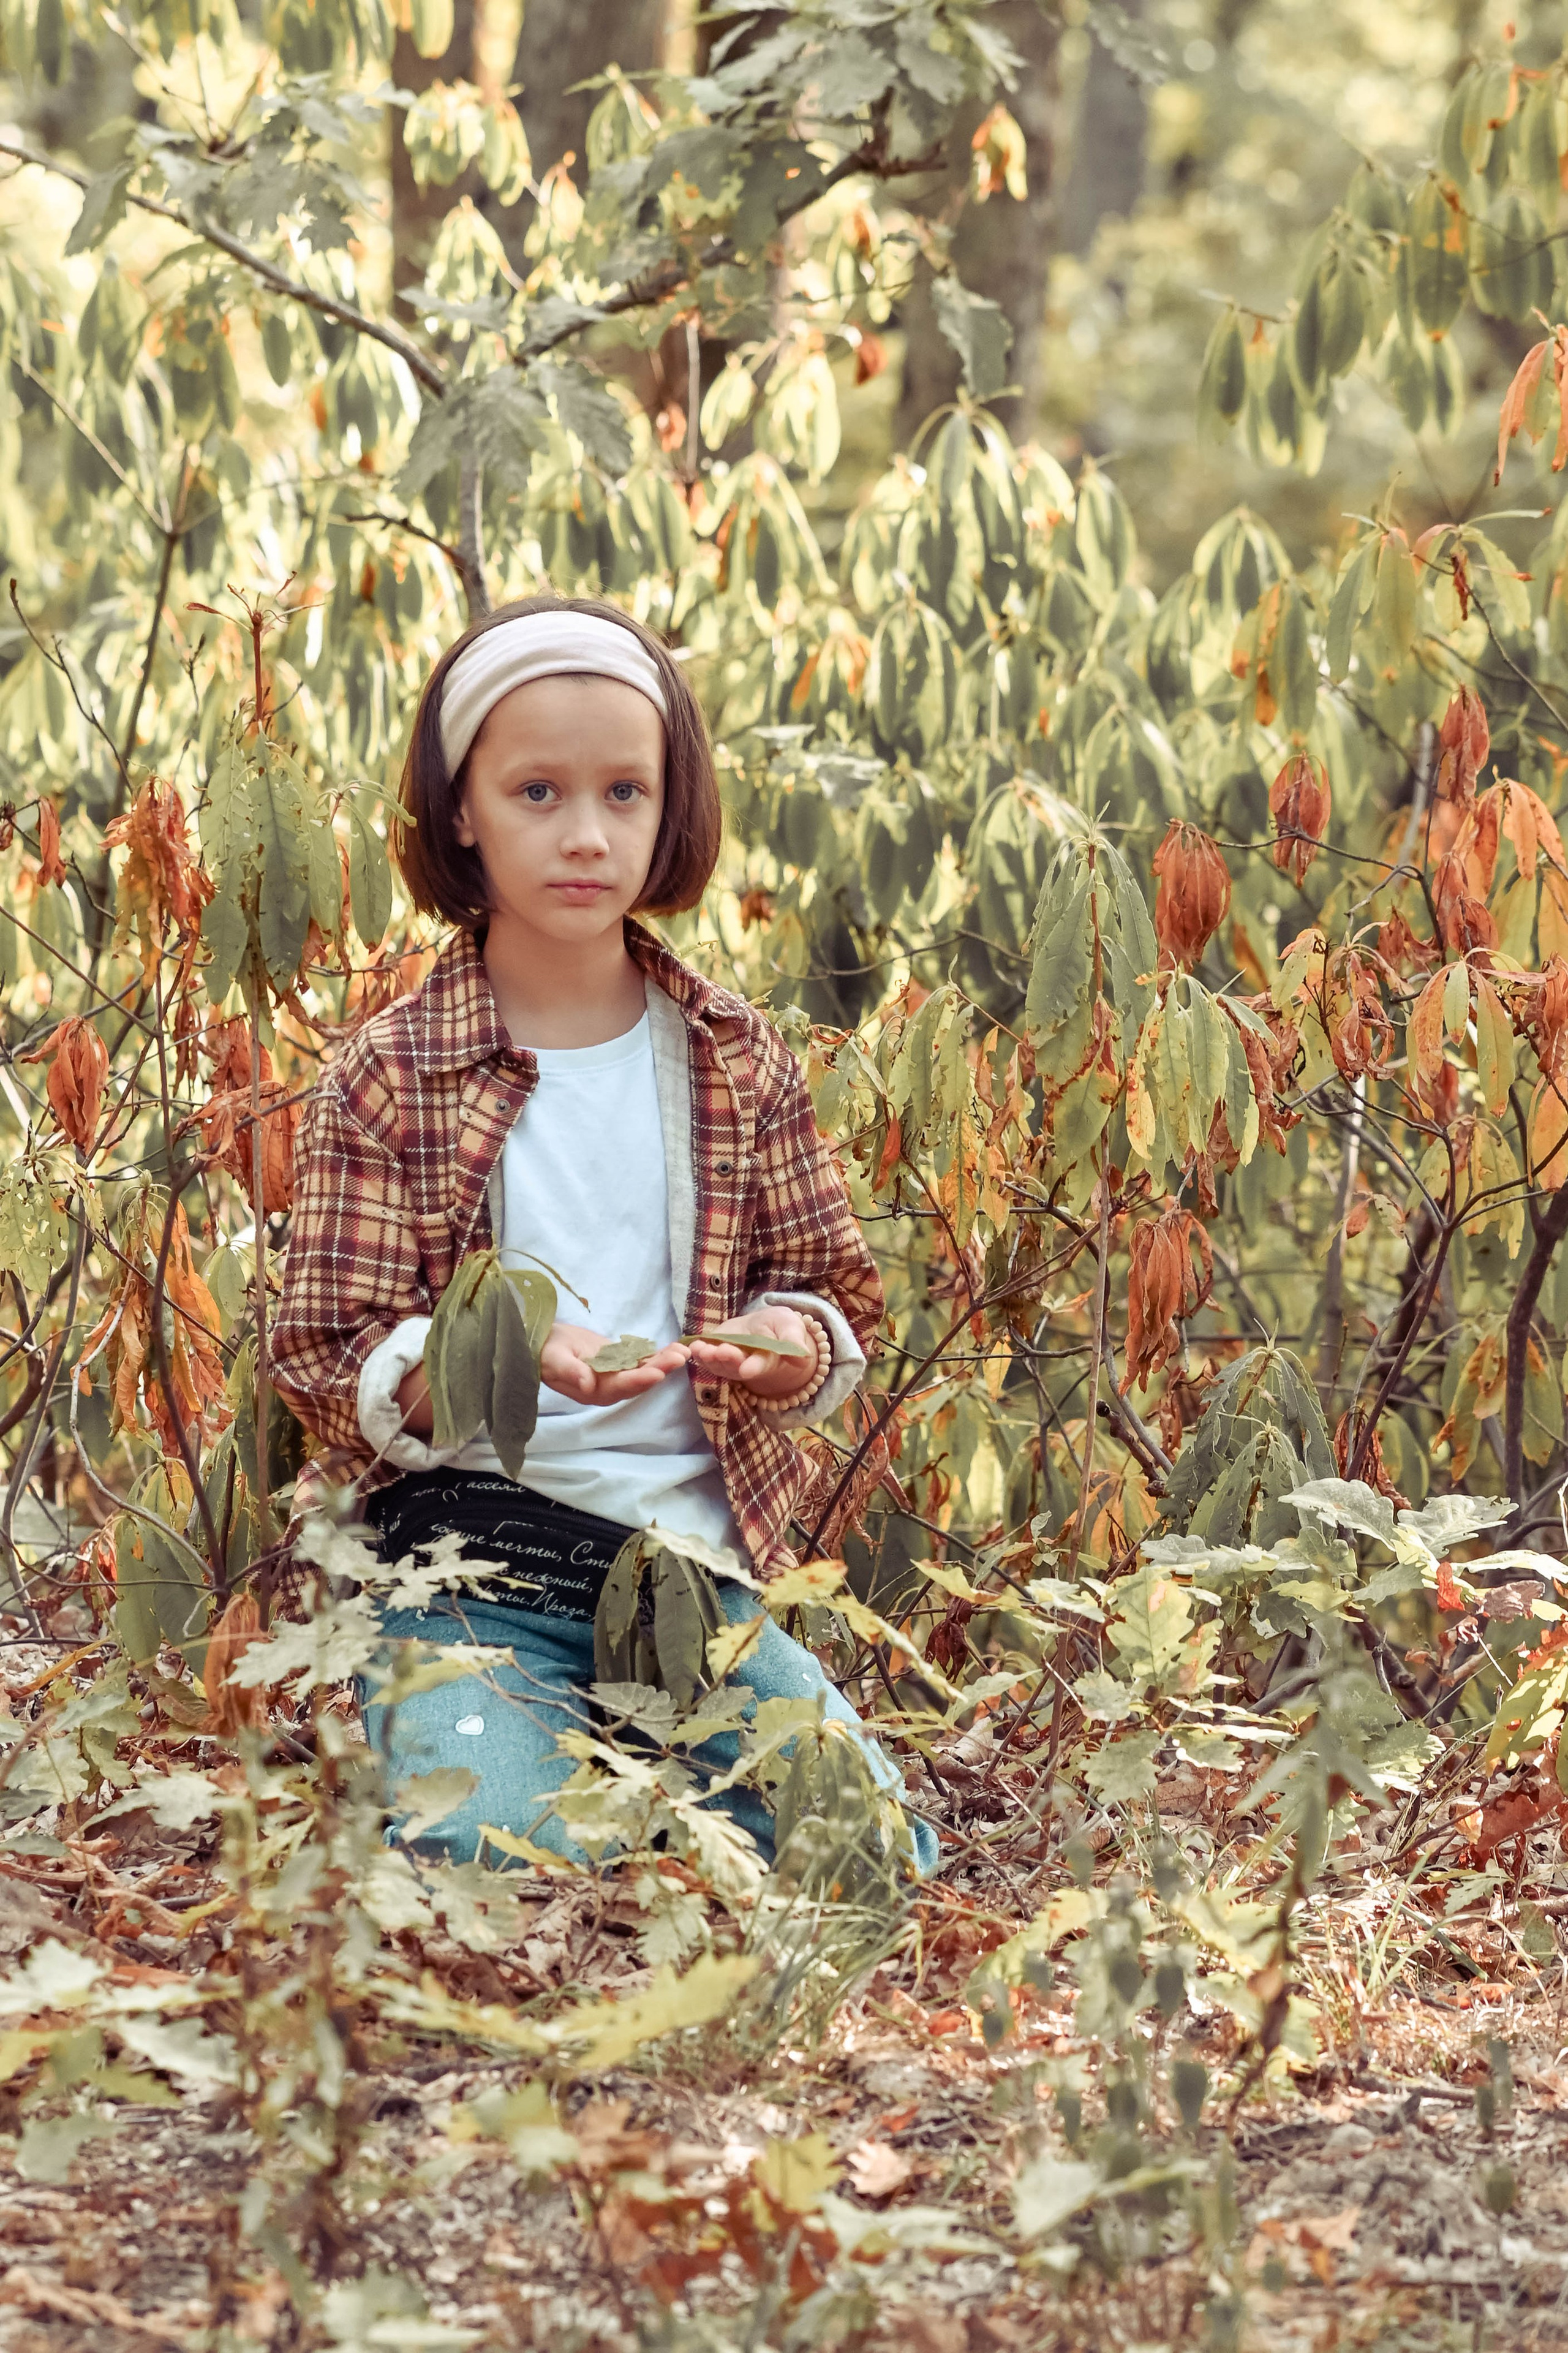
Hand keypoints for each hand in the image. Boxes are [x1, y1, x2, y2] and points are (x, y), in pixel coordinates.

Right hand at [540, 1320, 688, 1404]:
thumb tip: (586, 1384)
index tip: (657, 1372)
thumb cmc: (544, 1352)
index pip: (619, 1387)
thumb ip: (569, 1372)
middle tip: (679, 1356)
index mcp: (592, 1391)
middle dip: (659, 1369)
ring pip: (643, 1371)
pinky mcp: (619, 1363)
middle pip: (637, 1380)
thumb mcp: (552, 1359)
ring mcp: (615, 1376)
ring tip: (683, 1350)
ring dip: (664, 1362)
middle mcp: (608, 1388)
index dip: (638, 1380)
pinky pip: (641, 1361)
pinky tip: (675, 1348)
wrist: (543, 1344)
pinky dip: (658, 1355)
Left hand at [685, 1305, 817, 1398]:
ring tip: (701, 1349)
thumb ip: (793, 1341)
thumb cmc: (780, 1328)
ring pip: (718, 1364)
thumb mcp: (790, 1327)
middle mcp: (747, 1365)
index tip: (746, 1369)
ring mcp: (730, 1361)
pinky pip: (706, 1357)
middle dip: (728, 1359)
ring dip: (709, 1358)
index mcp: (769, 1360)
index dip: (753, 1367)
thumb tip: (803, 1356)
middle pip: (736, 1365)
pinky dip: (699, 1354)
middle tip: (720, 1351)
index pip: (761, 1365)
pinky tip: (693, 1346)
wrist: (764, 1327)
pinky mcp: (716, 1353)